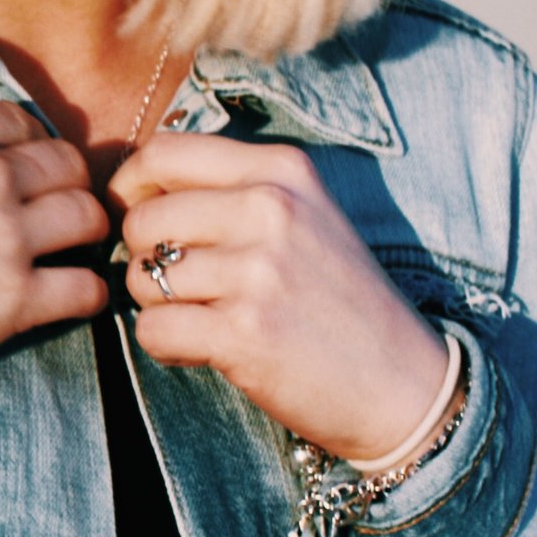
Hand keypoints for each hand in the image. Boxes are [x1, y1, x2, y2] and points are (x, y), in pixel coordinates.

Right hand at [0, 101, 109, 414]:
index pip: (22, 121)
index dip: (30, 148)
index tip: (26, 173)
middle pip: (67, 164)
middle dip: (67, 186)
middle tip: (58, 213)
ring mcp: (5, 235)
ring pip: (89, 217)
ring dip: (86, 234)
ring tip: (72, 251)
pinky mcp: (15, 300)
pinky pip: (85, 289)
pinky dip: (87, 294)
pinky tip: (72, 298)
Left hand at [108, 132, 448, 461]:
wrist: (404, 384)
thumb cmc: (338, 300)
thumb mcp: (302, 216)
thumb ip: (230, 190)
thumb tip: (132, 188)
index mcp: (282, 169)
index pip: (163, 152)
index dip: (132, 188)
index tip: (142, 221)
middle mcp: (270, 208)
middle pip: (142, 218)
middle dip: (145, 258)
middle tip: (184, 287)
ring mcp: (258, 270)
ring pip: (141, 275)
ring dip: (157, 305)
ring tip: (206, 319)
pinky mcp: (244, 331)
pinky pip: (151, 329)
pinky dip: (165, 346)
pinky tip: (205, 350)